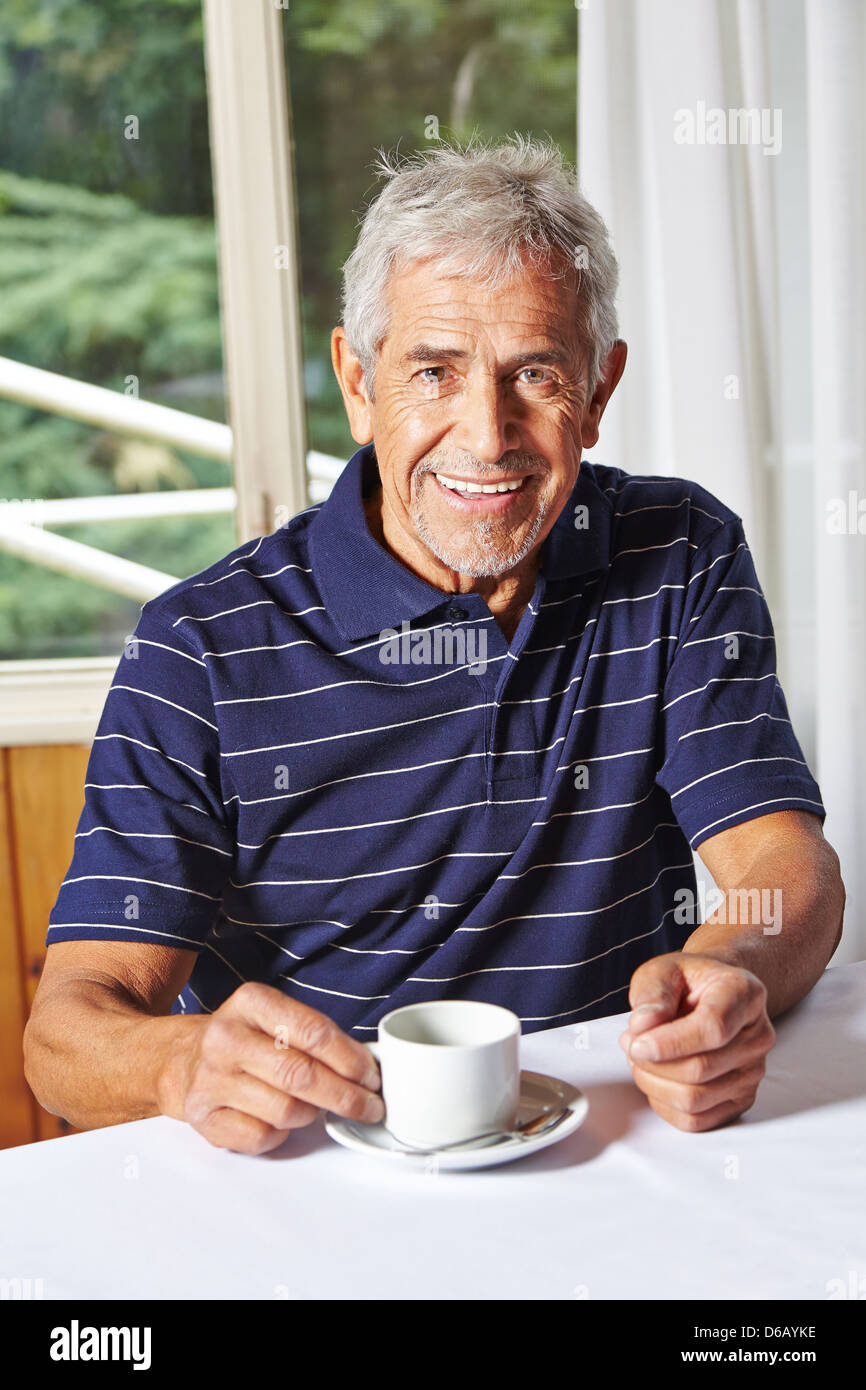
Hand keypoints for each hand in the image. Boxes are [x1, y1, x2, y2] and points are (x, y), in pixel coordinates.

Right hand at [158, 982, 382, 1153]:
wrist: (183, 1060)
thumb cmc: (246, 1040)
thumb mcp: (275, 1018)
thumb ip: (317, 1036)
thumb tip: (366, 1068)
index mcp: (251, 1002)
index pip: (313, 1032)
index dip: (351, 1059)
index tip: (372, 1077)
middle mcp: (226, 1037)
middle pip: (300, 1075)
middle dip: (345, 1096)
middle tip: (369, 1106)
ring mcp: (211, 1078)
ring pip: (285, 1110)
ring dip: (311, 1114)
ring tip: (313, 1106)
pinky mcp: (203, 1116)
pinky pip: (261, 1137)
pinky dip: (281, 1134)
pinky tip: (278, 1119)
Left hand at [619, 952, 774, 1131]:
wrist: (711, 994)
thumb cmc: (688, 982)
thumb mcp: (663, 971)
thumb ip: (652, 994)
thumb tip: (643, 1026)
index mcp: (744, 995)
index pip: (713, 1029)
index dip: (669, 1043)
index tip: (636, 1043)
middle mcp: (757, 1036)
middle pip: (700, 1070)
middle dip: (652, 1064)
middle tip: (630, 1044)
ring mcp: (752, 1071)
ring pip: (695, 1100)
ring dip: (653, 1083)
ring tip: (640, 1059)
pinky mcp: (741, 1099)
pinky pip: (696, 1120)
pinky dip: (664, 1104)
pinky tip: (655, 1078)